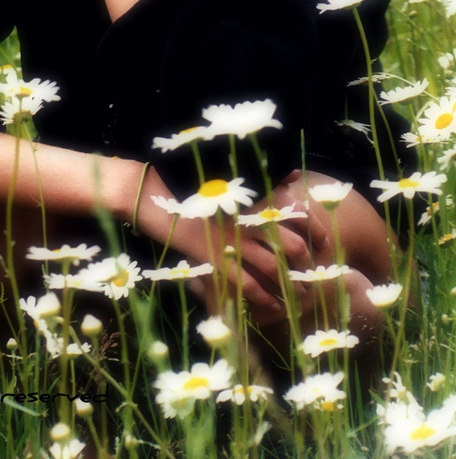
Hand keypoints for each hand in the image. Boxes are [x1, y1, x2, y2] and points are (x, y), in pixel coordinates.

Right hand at [136, 167, 329, 326]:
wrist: (157, 198)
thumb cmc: (192, 186)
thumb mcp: (228, 180)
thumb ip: (261, 180)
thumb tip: (293, 175)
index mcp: (253, 197)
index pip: (296, 213)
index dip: (317, 231)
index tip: (327, 244)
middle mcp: (247, 219)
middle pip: (292, 245)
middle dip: (308, 266)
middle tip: (316, 279)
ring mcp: (232, 240)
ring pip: (273, 269)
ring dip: (290, 288)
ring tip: (301, 301)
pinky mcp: (215, 258)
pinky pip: (245, 283)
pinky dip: (262, 298)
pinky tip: (271, 308)